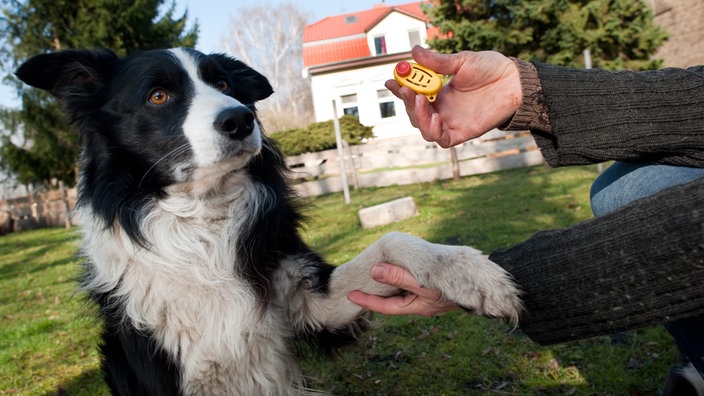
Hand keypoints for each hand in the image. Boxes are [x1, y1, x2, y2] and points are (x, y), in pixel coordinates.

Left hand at [347, 263, 458, 315]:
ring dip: (389, 282)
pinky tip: (399, 265)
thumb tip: (375, 271)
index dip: (367, 301)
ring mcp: (430, 294)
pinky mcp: (436, 284)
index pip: (385, 307)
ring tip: (375, 272)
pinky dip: (402, 275)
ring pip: (403, 289)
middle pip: (393, 299)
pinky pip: (413, 281)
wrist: (487, 280)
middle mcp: (422, 302)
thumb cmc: (455, 285)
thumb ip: (399, 277)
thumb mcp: (424, 283)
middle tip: (358, 283)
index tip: (350, 295)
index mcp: (417, 306)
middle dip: (376, 293)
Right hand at [386, 45, 521, 147]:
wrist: (515, 82)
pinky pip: (441, 139)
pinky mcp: (463, 133)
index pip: (413, 94)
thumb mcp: (461, 61)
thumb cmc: (490, 69)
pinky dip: (433, 131)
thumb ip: (438, 62)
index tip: (391, 81)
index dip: (400, 90)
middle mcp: (443, 109)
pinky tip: (435, 118)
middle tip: (406, 89)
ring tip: (421, 100)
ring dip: (418, 116)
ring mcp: (451, 122)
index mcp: (439, 93)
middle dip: (407, 102)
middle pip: (415, 113)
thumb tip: (414, 52)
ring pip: (424, 128)